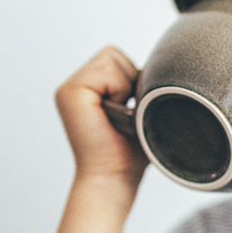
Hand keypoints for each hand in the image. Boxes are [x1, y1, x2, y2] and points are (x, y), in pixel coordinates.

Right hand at [55, 46, 147, 182]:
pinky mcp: (70, 93)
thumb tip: (162, 67)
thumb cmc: (131, 153)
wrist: (115, 178)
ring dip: (126, 87)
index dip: (133, 80)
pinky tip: (111, 115)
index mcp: (87, 87)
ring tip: (118, 116)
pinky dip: (119, 91)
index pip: (116, 57)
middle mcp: (74, 85)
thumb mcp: (140, 111)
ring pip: (112, 58)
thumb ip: (141, 85)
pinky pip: (107, 71)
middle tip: (125, 115)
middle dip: (130, 81)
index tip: (131, 111)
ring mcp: (69, 88)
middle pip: (114, 54)